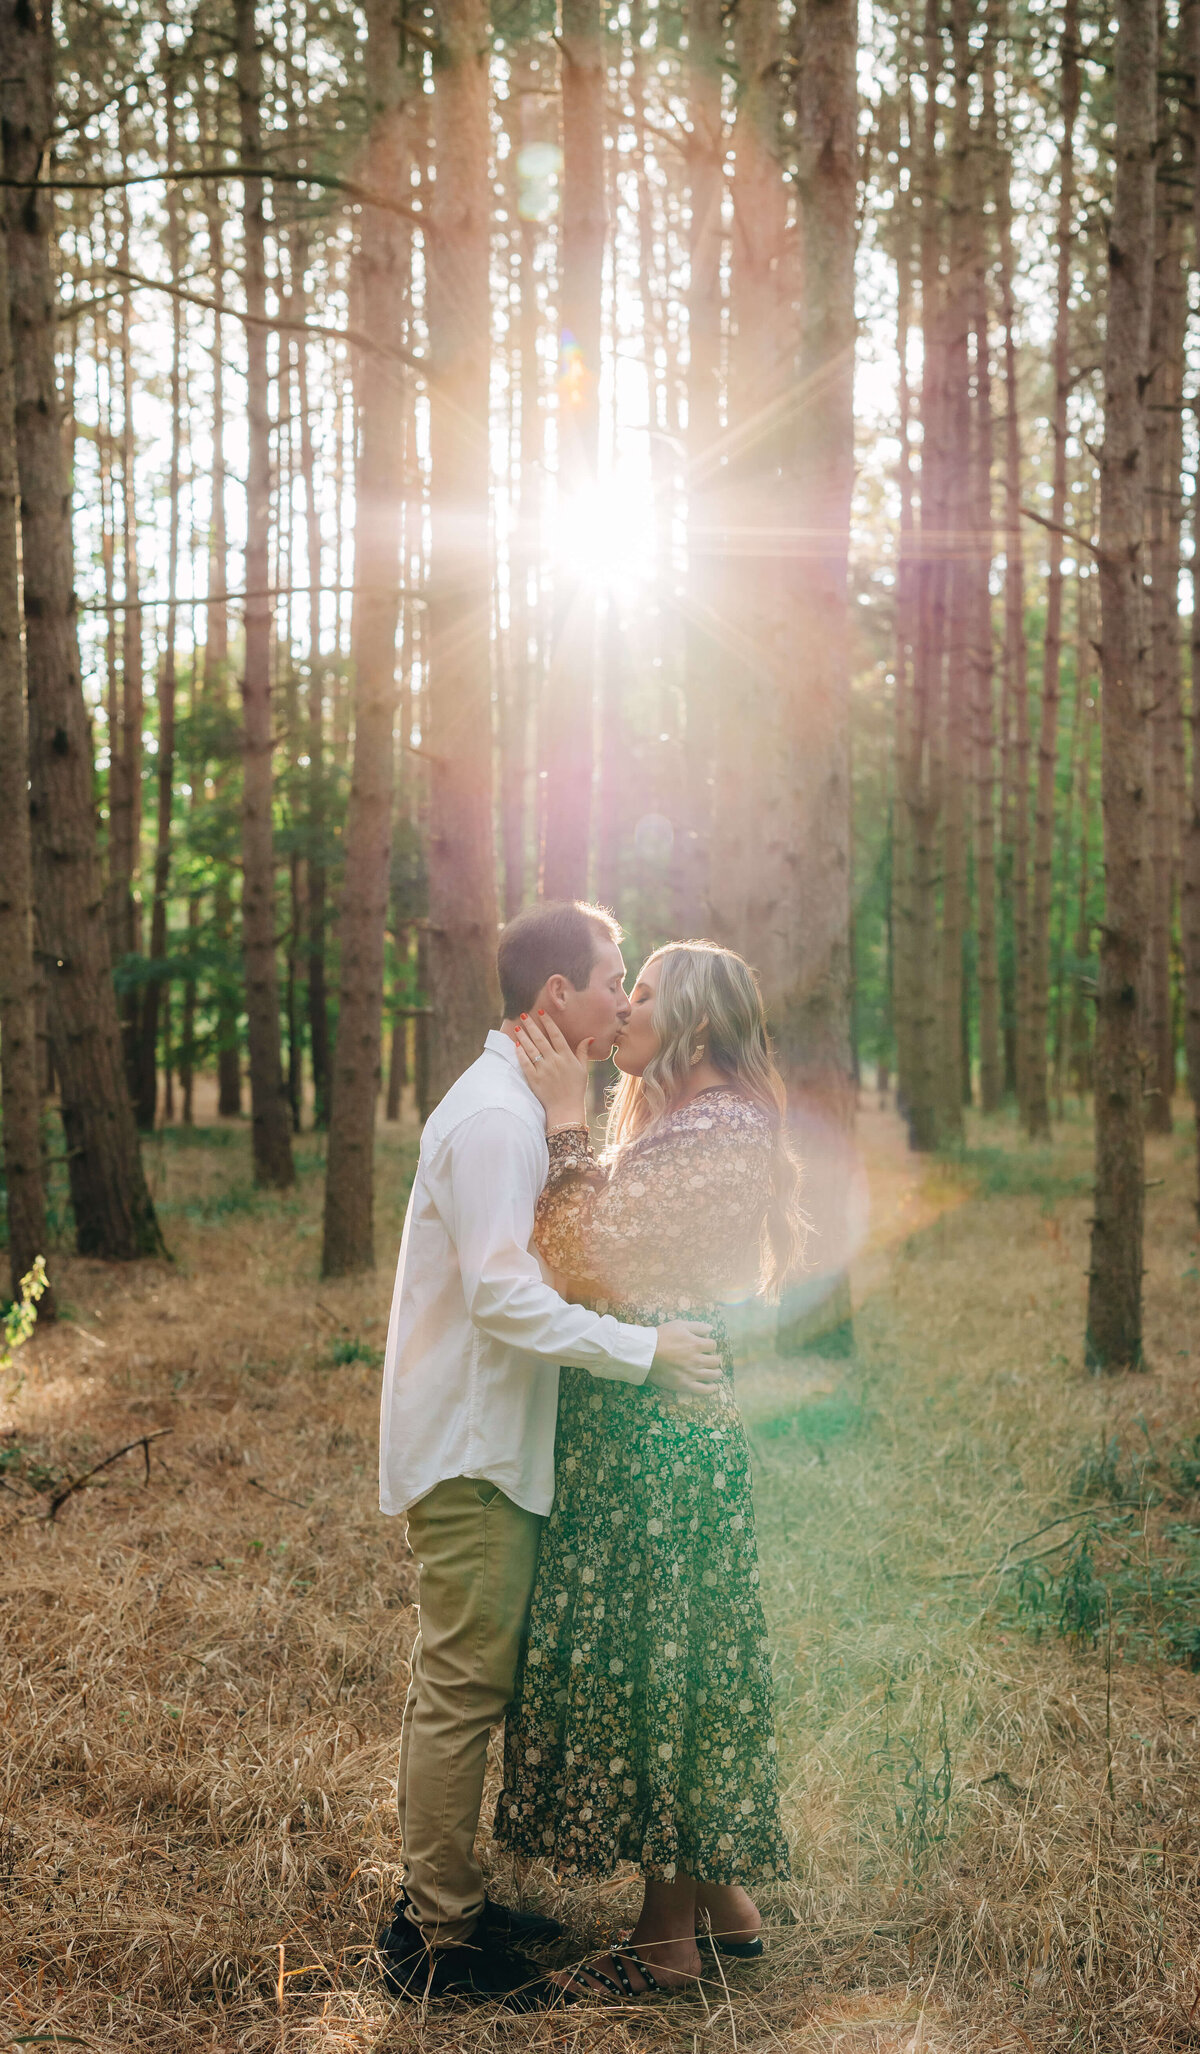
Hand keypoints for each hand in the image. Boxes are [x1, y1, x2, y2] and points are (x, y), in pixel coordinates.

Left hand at [515, 1011, 590, 1129]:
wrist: (566, 1109)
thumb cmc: (576, 1089)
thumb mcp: (583, 1069)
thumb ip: (583, 1052)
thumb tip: (589, 1037)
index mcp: (567, 1057)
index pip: (556, 1035)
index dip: (548, 1022)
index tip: (541, 1012)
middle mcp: (554, 1061)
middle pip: (540, 1039)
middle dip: (531, 1025)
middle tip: (523, 1015)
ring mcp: (543, 1070)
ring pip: (531, 1049)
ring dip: (523, 1037)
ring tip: (517, 1027)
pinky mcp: (534, 1079)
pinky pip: (525, 1063)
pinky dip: (520, 1053)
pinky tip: (516, 1045)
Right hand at [646, 1320, 721, 1395]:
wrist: (646, 1353)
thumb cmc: (661, 1337)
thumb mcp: (679, 1324)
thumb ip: (697, 1326)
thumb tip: (711, 1329)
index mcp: (696, 1344)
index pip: (713, 1345)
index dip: (710, 1345)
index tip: (706, 1347)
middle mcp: (697, 1359)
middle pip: (716, 1361)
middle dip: (715, 1359)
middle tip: (712, 1360)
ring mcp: (692, 1373)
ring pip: (713, 1375)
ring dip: (717, 1373)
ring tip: (716, 1372)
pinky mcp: (684, 1384)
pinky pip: (703, 1389)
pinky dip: (711, 1389)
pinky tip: (714, 1387)